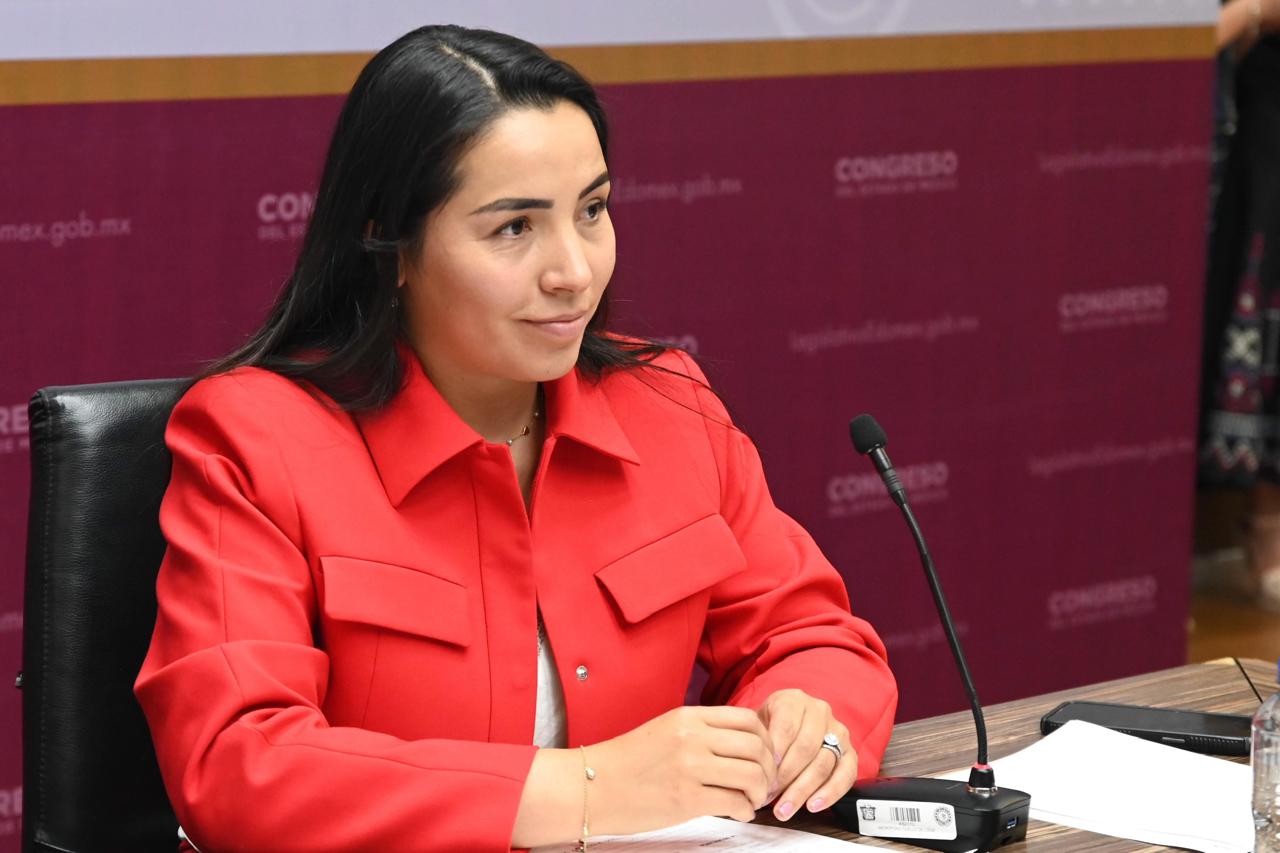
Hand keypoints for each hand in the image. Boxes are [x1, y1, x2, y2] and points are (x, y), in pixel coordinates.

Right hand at [588, 705, 779, 834]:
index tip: (764, 756)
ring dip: (760, 792)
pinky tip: (739, 813)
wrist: (592, 786)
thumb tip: (741, 744)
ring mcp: (690, 768)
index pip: (748, 720)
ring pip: (752, 775)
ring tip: (752, 800)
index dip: (766, 740)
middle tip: (764, 783)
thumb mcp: (666, 730)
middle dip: (769, 769)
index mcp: (689, 717)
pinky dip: (745, 811)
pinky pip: (735, 803)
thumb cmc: (628, 761)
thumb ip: (701, 732)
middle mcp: (693, 738)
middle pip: (756, 747)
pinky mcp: (686, 799)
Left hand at [756, 688, 856, 820]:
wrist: (791, 724)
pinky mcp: (850, 752)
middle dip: (785, 777)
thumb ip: (758, 741)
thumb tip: (753, 772)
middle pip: (805, 747)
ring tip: (785, 809)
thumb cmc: (770, 728)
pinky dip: (830, 793)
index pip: (786, 726)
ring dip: (802, 790)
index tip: (764, 772)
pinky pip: (846, 775)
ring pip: (823, 763)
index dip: (776, 751)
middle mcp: (819, 711)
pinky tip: (812, 806)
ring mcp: (838, 731)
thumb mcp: (758, 724)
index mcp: (793, 700)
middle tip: (768, 797)